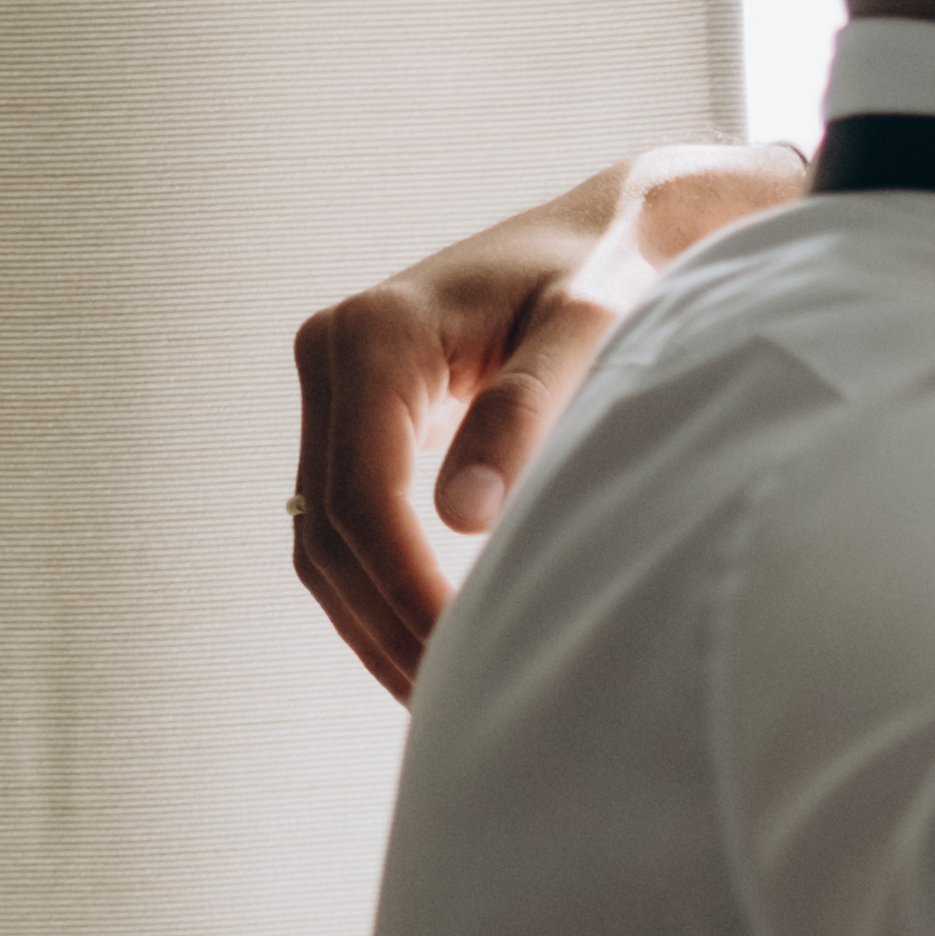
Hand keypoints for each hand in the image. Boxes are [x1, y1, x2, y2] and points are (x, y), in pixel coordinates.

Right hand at [289, 142, 802, 704]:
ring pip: (321, 537)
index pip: (364, 497)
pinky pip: (344, 521)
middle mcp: (332, 354)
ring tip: (440, 695)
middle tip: (451, 708)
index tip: (459, 662)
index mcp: (373, 335)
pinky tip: (431, 642)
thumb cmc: (613, 272)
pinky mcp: (357, 414)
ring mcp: (335, 385)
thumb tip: (461, 518)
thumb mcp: (586, 329)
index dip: (404, 591)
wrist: (614, 227)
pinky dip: (377, 588)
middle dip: (384, 624)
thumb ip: (527, 412)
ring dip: (371, 621)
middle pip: (328, 529)